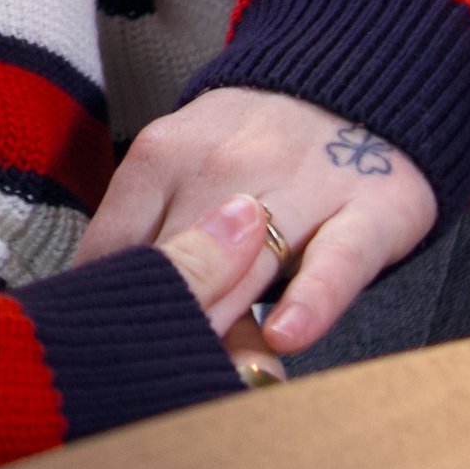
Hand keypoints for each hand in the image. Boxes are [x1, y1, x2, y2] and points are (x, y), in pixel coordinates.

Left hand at [79, 88, 437, 358]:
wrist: (351, 88)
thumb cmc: (252, 152)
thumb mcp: (186, 173)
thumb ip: (153, 241)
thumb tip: (109, 321)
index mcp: (164, 154)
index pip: (117, 243)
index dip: (106, 304)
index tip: (96, 350)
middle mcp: (226, 164)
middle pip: (178, 260)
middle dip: (161, 321)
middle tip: (142, 379)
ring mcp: (302, 183)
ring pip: (247, 264)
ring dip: (221, 321)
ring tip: (204, 374)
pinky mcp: (373, 207)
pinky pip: (336, 259)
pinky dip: (311, 299)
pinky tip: (284, 335)